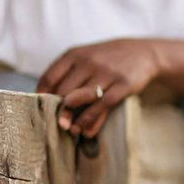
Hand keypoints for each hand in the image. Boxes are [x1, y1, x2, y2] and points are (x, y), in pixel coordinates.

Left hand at [37, 39, 161, 138]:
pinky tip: (86, 131)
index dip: (41, 96)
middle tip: (56, 125)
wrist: (143, 53)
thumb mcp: (86, 58)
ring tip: (69, 130)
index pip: (50, 77)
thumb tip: (45, 98)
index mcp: (75, 54)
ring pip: (81, 99)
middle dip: (57, 111)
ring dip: (72, 118)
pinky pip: (102, 106)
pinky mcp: (123, 85)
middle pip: (64, 91)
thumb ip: (68, 74)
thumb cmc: (108, 59)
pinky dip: (91, 121)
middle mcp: (88, 62)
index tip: (39, 110)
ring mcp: (106, 73)